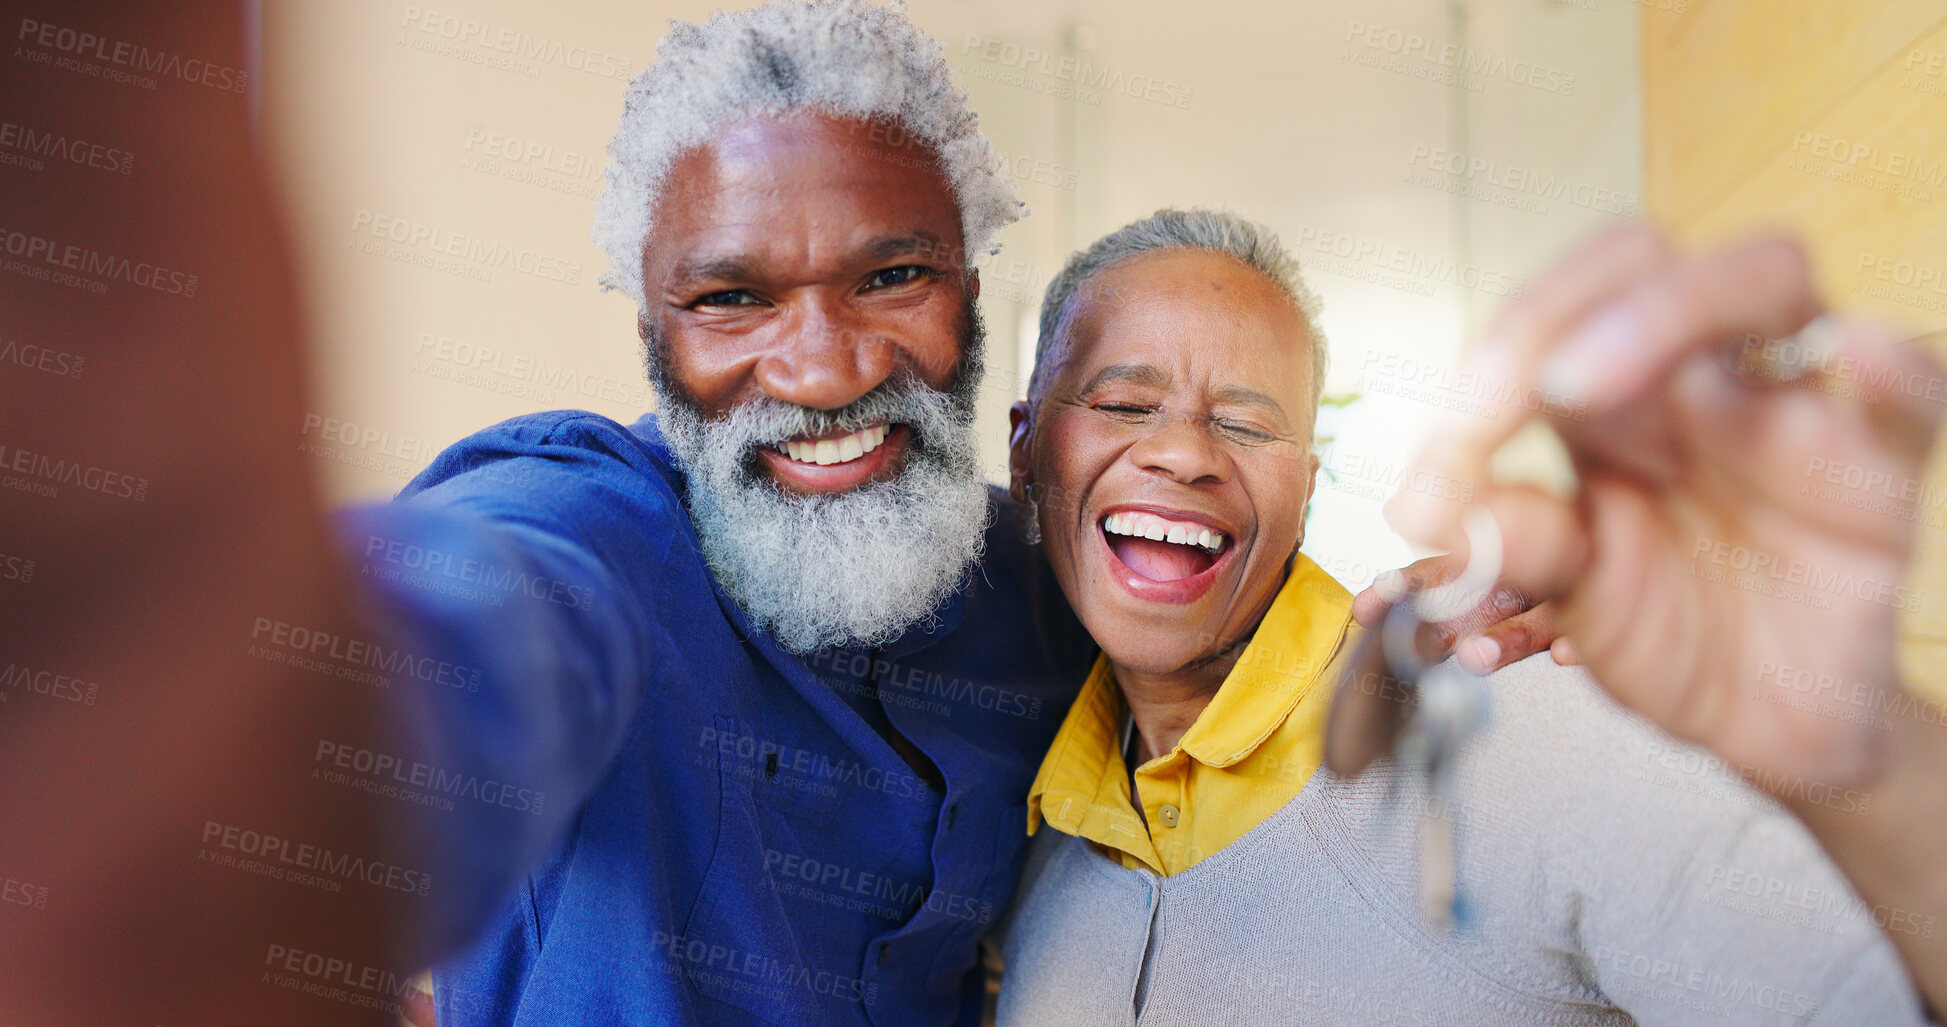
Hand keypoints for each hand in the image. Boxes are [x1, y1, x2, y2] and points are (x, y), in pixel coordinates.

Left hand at [1386, 226, 1944, 791]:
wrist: (1755, 721)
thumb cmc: (1664, 626)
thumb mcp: (1565, 591)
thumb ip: (1508, 541)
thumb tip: (1431, 510)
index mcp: (1606, 388)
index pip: (1542, 318)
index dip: (1480, 375)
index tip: (1430, 481)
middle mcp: (1694, 369)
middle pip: (1642, 261)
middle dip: (1555, 314)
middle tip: (1512, 400)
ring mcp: (1789, 404)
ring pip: (1764, 280)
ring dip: (1669, 308)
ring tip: (1580, 384)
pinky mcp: (1877, 468)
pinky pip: (1905, 398)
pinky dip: (1888, 369)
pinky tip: (1856, 356)